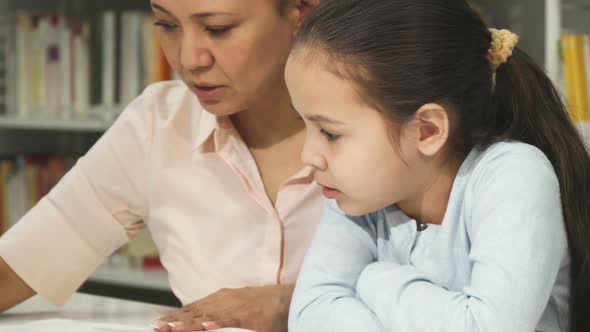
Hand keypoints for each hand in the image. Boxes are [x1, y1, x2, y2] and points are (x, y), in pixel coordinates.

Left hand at [152, 284, 294, 331]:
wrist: (290, 299)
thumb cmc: (267, 307)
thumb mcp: (239, 309)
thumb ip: (221, 317)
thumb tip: (205, 324)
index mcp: (222, 300)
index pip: (193, 308)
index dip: (175, 316)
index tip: (159, 323)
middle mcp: (226, 300)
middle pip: (196, 311)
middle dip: (175, 320)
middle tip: (157, 326)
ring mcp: (237, 306)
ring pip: (208, 315)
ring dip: (189, 322)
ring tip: (172, 328)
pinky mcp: (249, 314)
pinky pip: (229, 319)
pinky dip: (216, 321)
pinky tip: (205, 326)